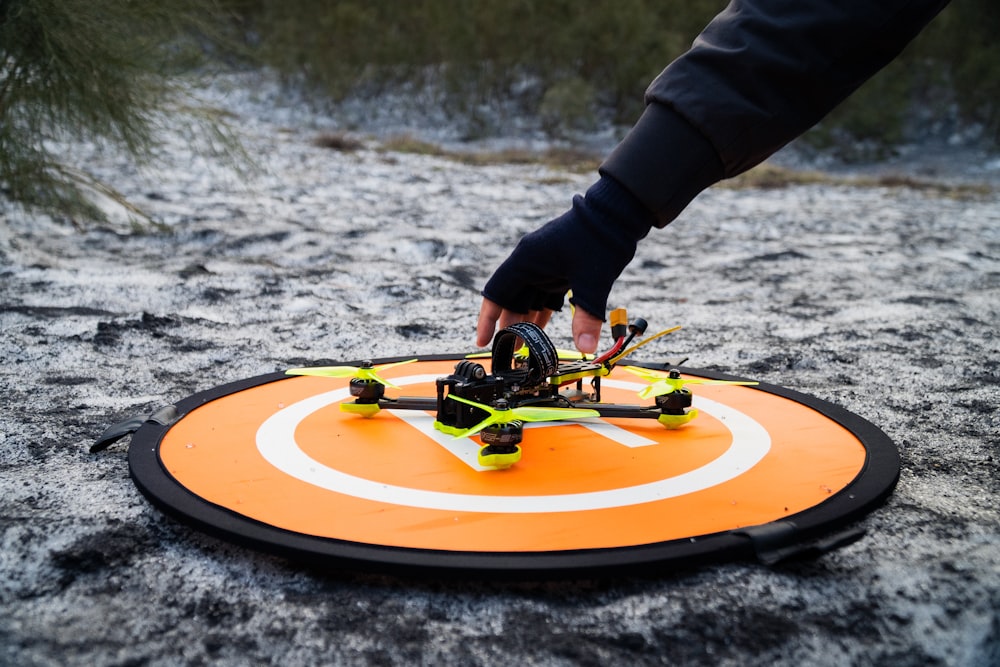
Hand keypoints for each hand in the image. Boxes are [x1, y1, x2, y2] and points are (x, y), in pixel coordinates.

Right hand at [474, 176, 654, 353]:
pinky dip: (543, 312)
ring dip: (527, 320)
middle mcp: (531, 262)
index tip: (483, 340)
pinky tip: (543, 329)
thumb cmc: (599, 237)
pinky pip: (545, 294)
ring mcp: (545, 264)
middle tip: (511, 351)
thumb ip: (586, 316)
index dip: (487, 319)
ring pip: (528, 298)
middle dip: (510, 325)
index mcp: (526, 260)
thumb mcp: (592, 280)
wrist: (617, 212)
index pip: (496, 293)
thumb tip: (586, 347)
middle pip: (511, 299)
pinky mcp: (560, 267)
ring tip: (526, 345)